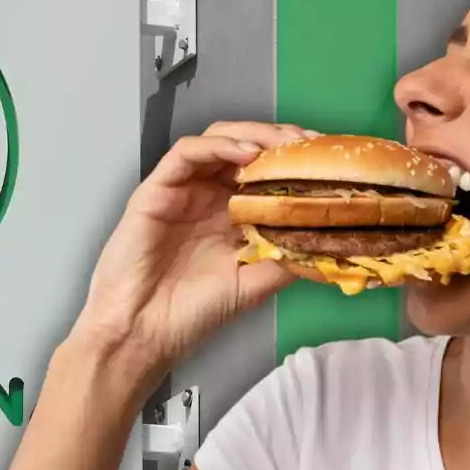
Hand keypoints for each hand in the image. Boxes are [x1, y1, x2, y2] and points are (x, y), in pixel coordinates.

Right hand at [72, 121, 318, 377]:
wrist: (143, 334)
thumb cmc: (187, 314)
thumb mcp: (254, 284)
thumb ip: (287, 258)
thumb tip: (327, 238)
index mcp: (229, 216)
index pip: (265, 171)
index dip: (295, 160)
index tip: (326, 158)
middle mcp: (206, 197)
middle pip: (245, 147)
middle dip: (280, 139)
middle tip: (309, 143)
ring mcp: (182, 191)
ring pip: (219, 140)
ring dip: (253, 135)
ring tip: (283, 144)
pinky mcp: (156, 189)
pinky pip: (187, 152)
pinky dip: (219, 146)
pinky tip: (246, 153)